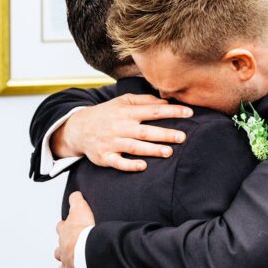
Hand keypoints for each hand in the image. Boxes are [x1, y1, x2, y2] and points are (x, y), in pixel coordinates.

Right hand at [52, 93, 193, 171]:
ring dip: (151, 150)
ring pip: (134, 147)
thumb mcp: (123, 101)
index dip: (171, 111)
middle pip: (145, 131)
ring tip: (168, 152)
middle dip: (164, 134)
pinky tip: (143, 166)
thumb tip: (166, 101)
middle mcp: (120, 127)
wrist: (78, 128)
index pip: (152, 110)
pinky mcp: (104, 157)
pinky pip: (117, 162)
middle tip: (183, 137)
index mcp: (126, 112)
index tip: (189, 112)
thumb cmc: (107, 114)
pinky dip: (129, 165)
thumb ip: (144, 100)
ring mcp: (111, 142)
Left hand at [55, 192, 95, 267]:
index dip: (64, 227)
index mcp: (66, 233)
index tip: (66, 226)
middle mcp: (64, 250)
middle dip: (63, 250)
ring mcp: (69, 264)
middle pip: (58, 250)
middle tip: (69, 249)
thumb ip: (76, 200)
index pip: (61, 227)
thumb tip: (74, 194)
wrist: (87, 250)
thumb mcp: (79, 209)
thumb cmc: (83, 231)